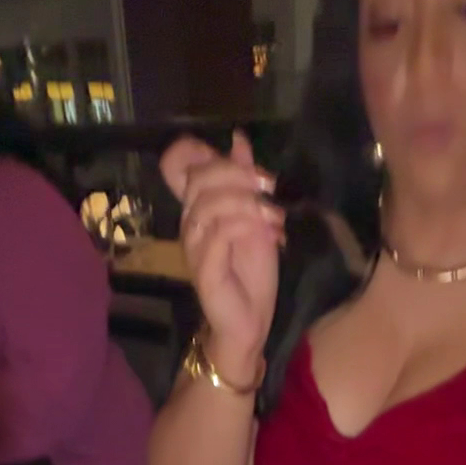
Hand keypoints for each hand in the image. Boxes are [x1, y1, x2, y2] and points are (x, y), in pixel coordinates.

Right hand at [161, 131, 283, 382]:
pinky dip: (245, 226)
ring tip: (274, 217)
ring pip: (210, 204)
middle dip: (240, 177)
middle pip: (202, 180)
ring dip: (248, 203)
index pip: (197, 169)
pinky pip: (219, 233)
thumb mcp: (255, 220)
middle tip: (270, 189)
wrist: (248, 324)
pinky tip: (269, 234)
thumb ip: (246, 182)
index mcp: (200, 211)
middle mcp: (191, 226)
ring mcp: (195, 248)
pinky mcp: (204, 269)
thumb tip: (238, 140)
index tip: (262, 176)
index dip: (226, 162)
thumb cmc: (250, 275)